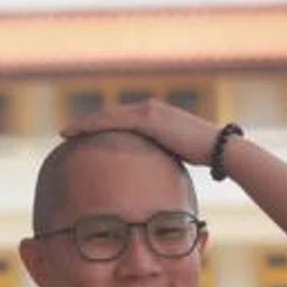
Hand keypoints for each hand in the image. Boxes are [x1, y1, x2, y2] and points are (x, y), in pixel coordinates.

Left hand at [63, 98, 222, 165]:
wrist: (220, 150)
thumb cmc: (203, 158)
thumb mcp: (174, 156)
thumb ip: (159, 158)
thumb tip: (150, 177)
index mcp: (155, 118)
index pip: (121, 121)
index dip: (100, 127)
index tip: (82, 135)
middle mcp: (150, 109)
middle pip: (110, 116)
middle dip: (88, 124)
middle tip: (66, 132)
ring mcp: (149, 111)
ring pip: (108, 116)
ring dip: (85, 123)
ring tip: (65, 132)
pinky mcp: (149, 118)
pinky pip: (114, 120)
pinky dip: (94, 124)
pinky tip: (77, 130)